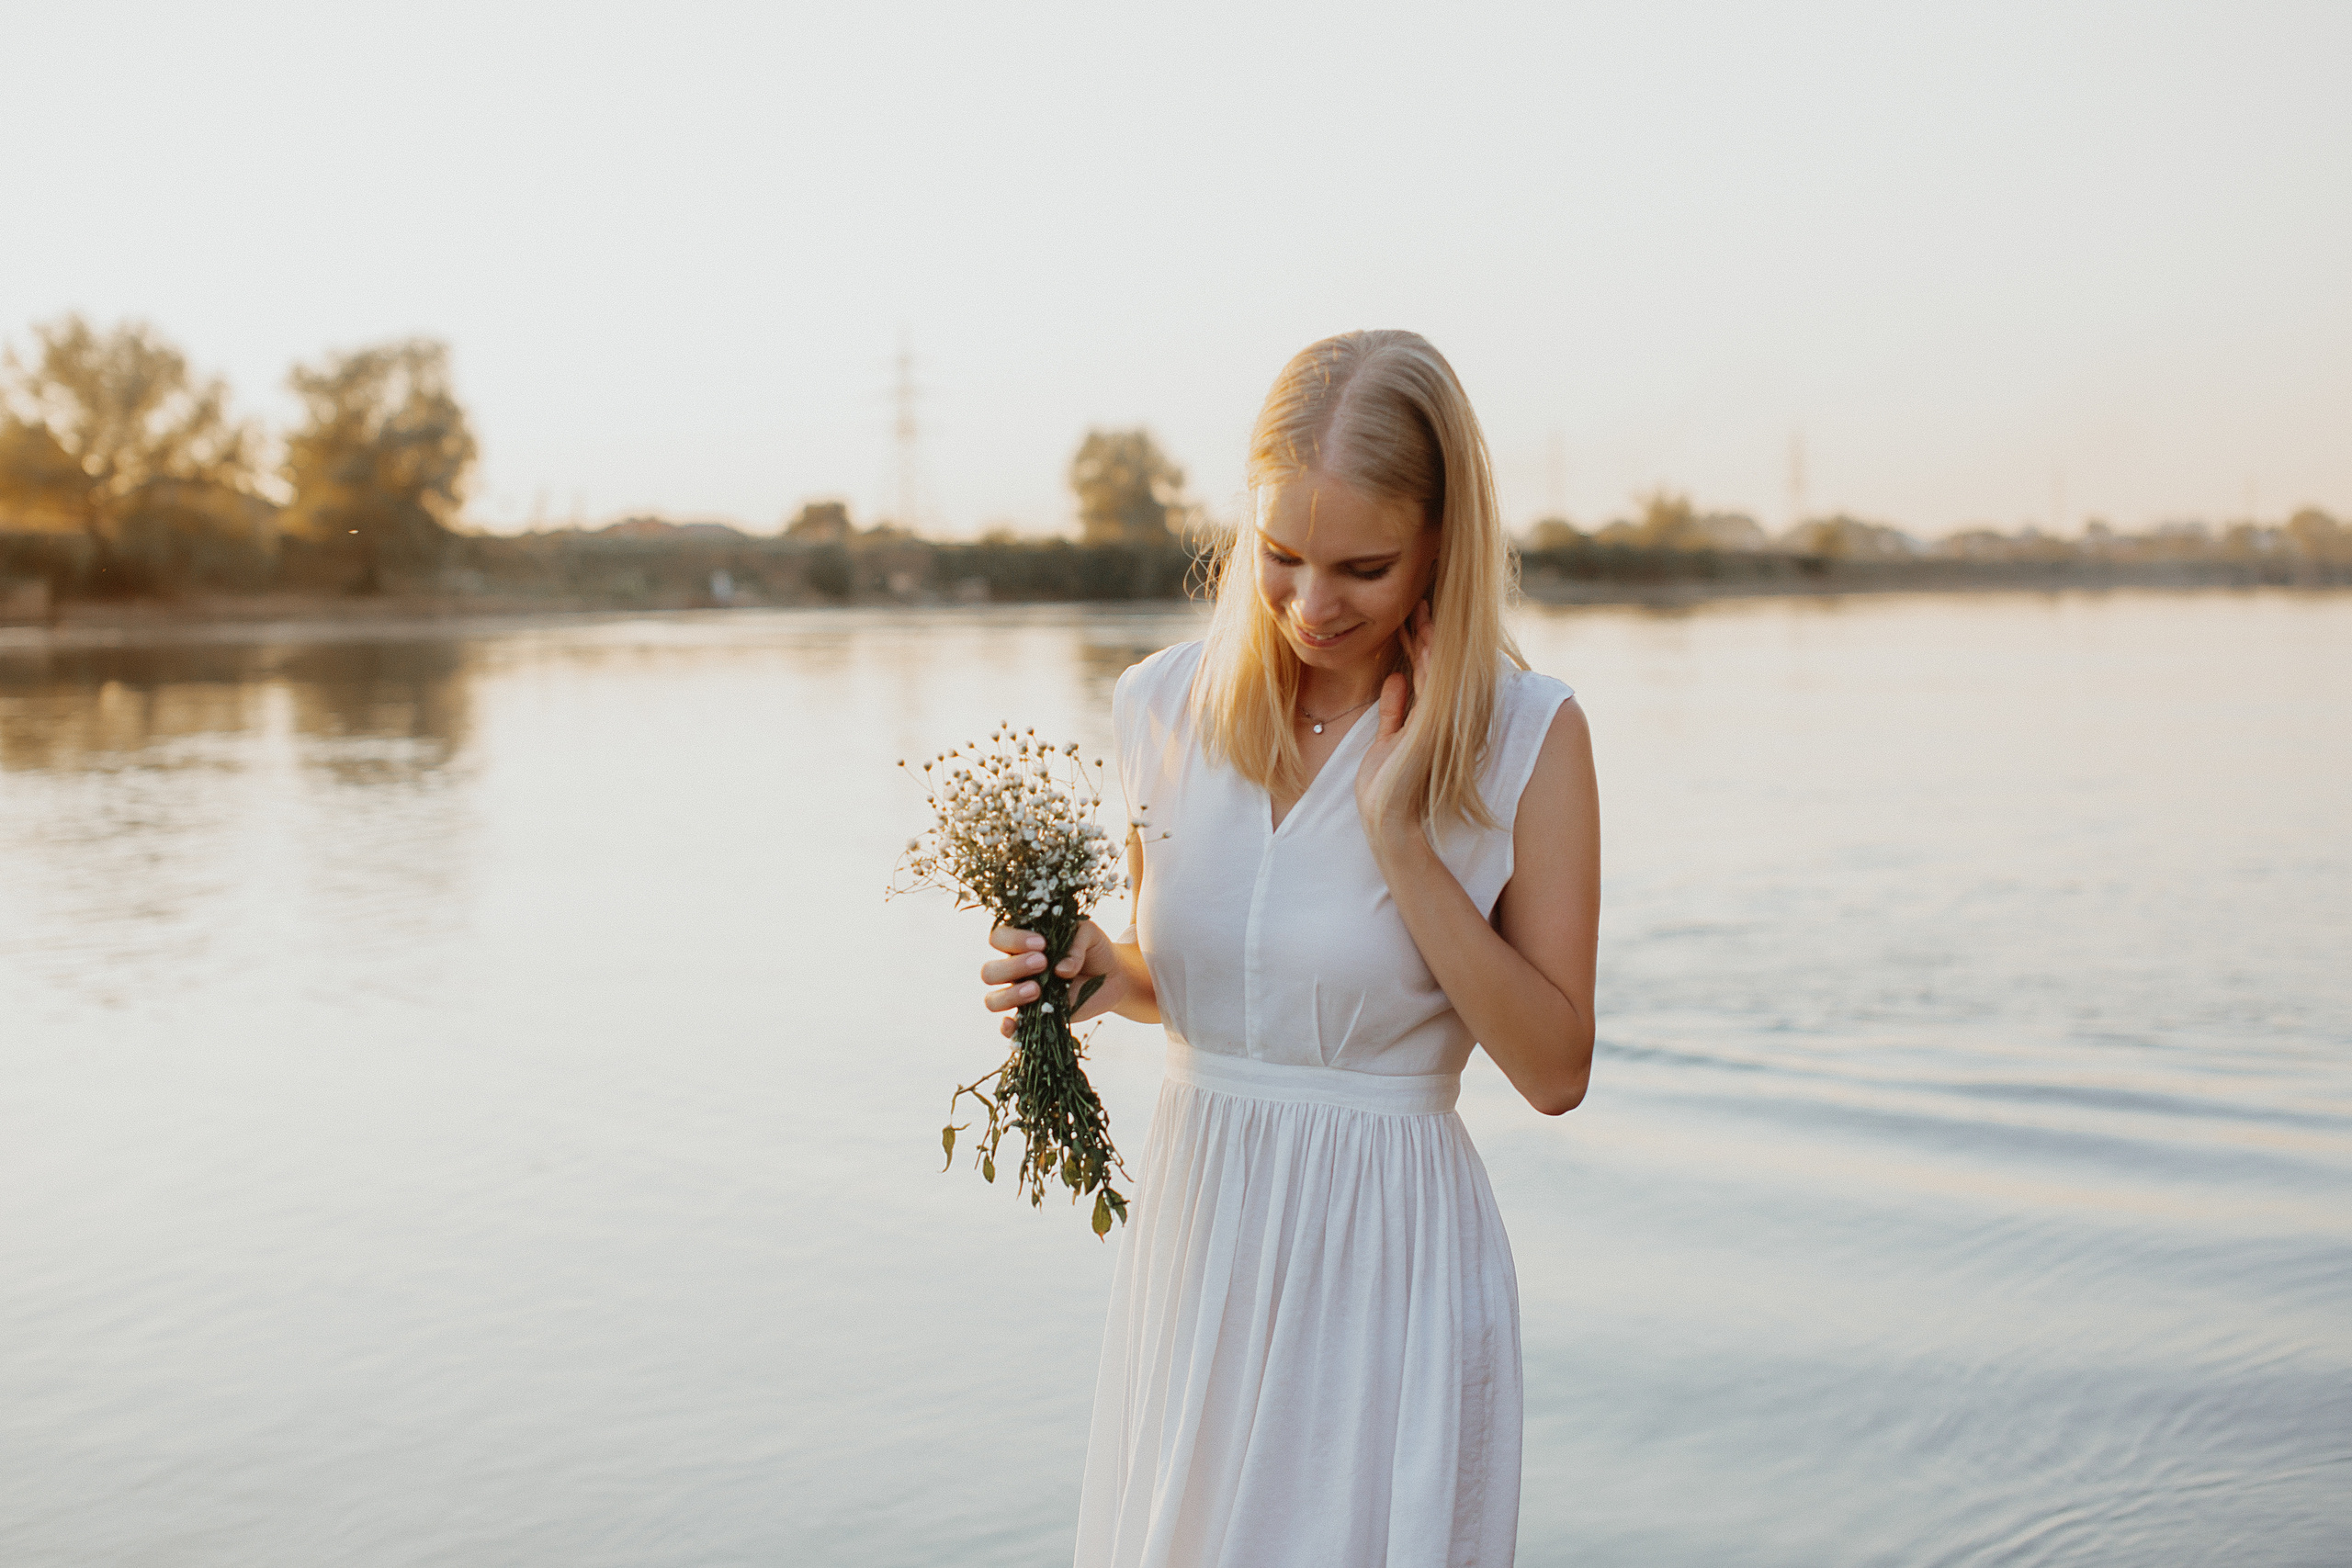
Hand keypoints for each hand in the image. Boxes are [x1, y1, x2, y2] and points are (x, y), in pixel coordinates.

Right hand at [981, 921, 1121, 1037]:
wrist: (1113, 976)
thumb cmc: (1094, 950)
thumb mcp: (1088, 934)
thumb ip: (1074, 942)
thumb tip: (1061, 969)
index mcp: (1021, 944)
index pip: (998, 938)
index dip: (1013, 940)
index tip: (1041, 943)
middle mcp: (1015, 970)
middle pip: (989, 972)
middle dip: (1013, 967)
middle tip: (1042, 963)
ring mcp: (1022, 996)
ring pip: (993, 999)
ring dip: (1011, 995)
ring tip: (1038, 989)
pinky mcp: (1034, 1018)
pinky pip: (1008, 1028)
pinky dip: (1007, 1028)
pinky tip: (1015, 1023)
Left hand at [1354, 599, 1433, 844]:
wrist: (1387, 818)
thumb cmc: (1385, 787)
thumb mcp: (1386, 741)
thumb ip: (1394, 711)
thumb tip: (1397, 678)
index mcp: (1427, 720)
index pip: (1424, 673)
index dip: (1417, 643)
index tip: (1408, 617)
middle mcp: (1438, 718)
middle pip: (1433, 666)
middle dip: (1425, 632)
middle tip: (1419, 598)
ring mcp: (1438, 721)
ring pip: (1435, 669)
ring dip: (1428, 637)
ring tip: (1420, 606)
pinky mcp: (1432, 725)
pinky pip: (1430, 682)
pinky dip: (1426, 656)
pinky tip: (1421, 631)